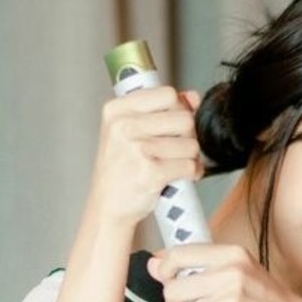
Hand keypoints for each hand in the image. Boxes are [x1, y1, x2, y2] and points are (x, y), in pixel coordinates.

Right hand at [88, 86, 202, 228]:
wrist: (107, 207)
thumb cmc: (120, 169)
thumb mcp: (129, 131)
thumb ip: (161, 109)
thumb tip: (193, 97)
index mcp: (117, 110)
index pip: (167, 94)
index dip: (178, 110)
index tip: (171, 125)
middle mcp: (123, 126)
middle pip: (184, 118)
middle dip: (187, 136)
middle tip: (174, 149)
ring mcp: (137, 150)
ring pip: (191, 144)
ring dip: (189, 157)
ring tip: (173, 164)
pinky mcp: (151, 173)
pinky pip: (189, 166)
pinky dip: (191, 173)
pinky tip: (177, 176)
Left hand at [148, 243, 301, 301]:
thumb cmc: (266, 299)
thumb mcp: (238, 271)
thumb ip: (198, 266)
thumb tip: (153, 263)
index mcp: (231, 254)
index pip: (178, 255)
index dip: (165, 271)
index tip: (169, 281)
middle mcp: (230, 274)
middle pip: (173, 290)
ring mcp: (231, 301)